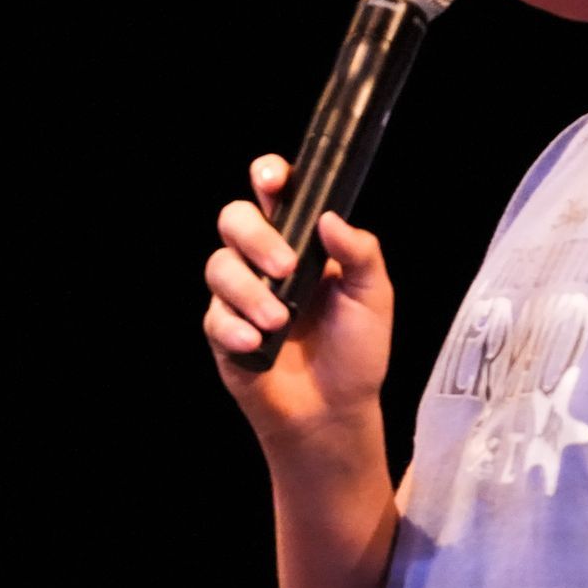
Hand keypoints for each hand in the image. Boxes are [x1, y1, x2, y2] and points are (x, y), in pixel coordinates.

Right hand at [202, 155, 393, 437]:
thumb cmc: (357, 350)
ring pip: (218, 266)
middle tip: (285, 268)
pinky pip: (213, 316)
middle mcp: (262, 261)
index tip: (271, 180)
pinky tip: (256, 344)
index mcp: (300, 242)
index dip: (267, 176)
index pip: (275, 195)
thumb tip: (329, 219)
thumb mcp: (374, 296)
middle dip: (254, 237)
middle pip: (234, 220)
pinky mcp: (221, 330)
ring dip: (248, 292)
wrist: (334, 411)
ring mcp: (239, 295)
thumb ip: (360, 253)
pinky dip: (234, 327)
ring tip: (279, 322)